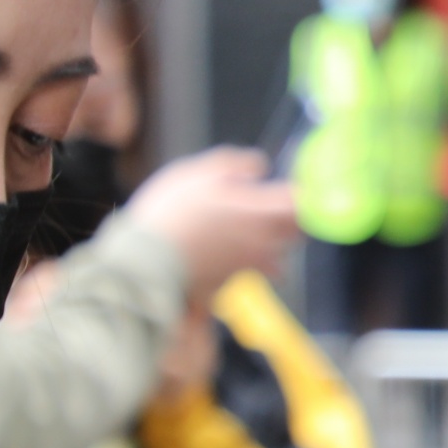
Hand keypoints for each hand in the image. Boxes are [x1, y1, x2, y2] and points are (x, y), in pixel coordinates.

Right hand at [122, 148, 300, 295]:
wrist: (146, 262)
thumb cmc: (171, 213)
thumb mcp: (198, 173)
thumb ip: (234, 165)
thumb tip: (259, 166)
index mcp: (260, 212)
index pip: (302, 204)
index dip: (300, 194)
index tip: (291, 187)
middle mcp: (263, 242)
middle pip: (297, 233)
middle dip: (291, 220)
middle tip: (275, 207)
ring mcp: (250, 266)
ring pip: (279, 255)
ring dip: (274, 244)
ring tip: (252, 231)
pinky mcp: (233, 282)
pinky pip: (253, 272)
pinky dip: (251, 263)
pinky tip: (231, 252)